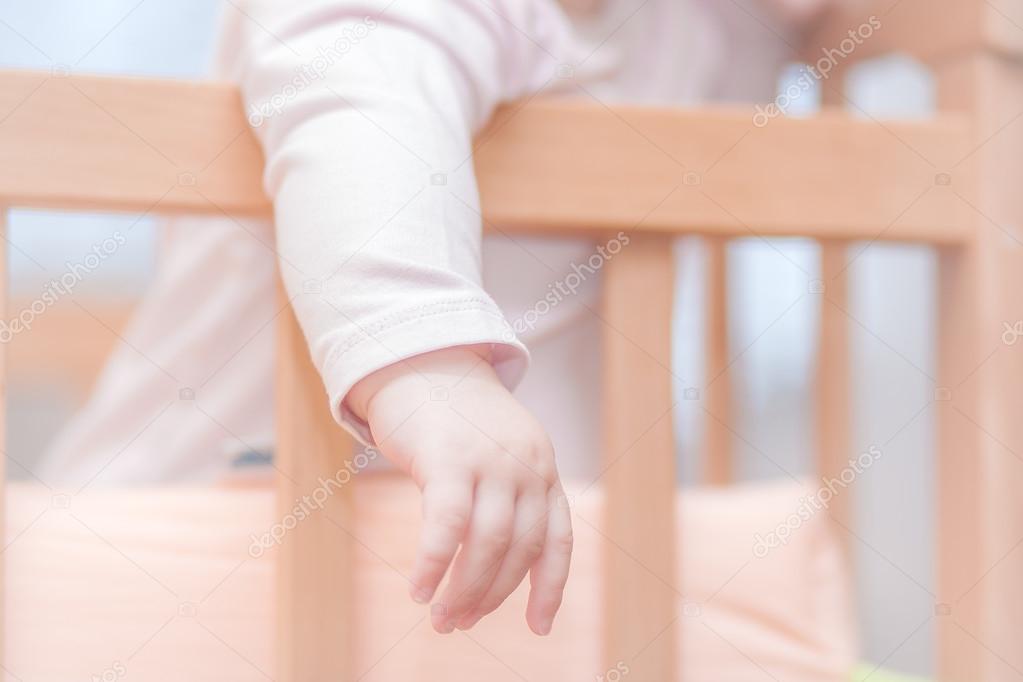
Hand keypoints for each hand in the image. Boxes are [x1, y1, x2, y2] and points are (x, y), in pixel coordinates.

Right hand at [347, 345, 572, 634]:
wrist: (420, 360)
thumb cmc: (453, 418)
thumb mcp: (498, 452)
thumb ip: (505, 496)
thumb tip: (490, 564)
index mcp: (541, 468)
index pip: (558, 540)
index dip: (550, 588)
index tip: (540, 627)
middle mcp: (525, 466)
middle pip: (519, 550)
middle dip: (491, 596)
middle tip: (460, 623)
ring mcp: (490, 461)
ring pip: (487, 545)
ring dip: (464, 591)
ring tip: (442, 618)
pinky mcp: (449, 458)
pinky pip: (446, 527)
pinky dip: (432, 565)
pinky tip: (419, 590)